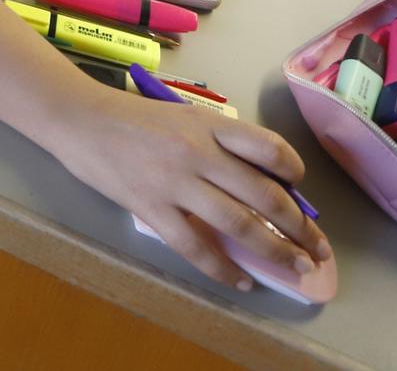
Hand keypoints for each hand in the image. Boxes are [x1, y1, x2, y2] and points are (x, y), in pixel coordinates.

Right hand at [54, 92, 330, 289]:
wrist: (79, 119)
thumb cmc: (132, 117)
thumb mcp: (183, 116)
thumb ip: (217, 143)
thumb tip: (257, 181)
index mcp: (209, 123)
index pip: (269, 148)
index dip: (294, 172)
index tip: (301, 189)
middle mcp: (199, 152)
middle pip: (265, 194)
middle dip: (299, 226)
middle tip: (317, 249)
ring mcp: (175, 182)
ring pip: (240, 223)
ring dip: (275, 250)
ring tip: (296, 267)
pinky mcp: (152, 208)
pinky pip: (196, 246)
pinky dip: (223, 268)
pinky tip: (241, 280)